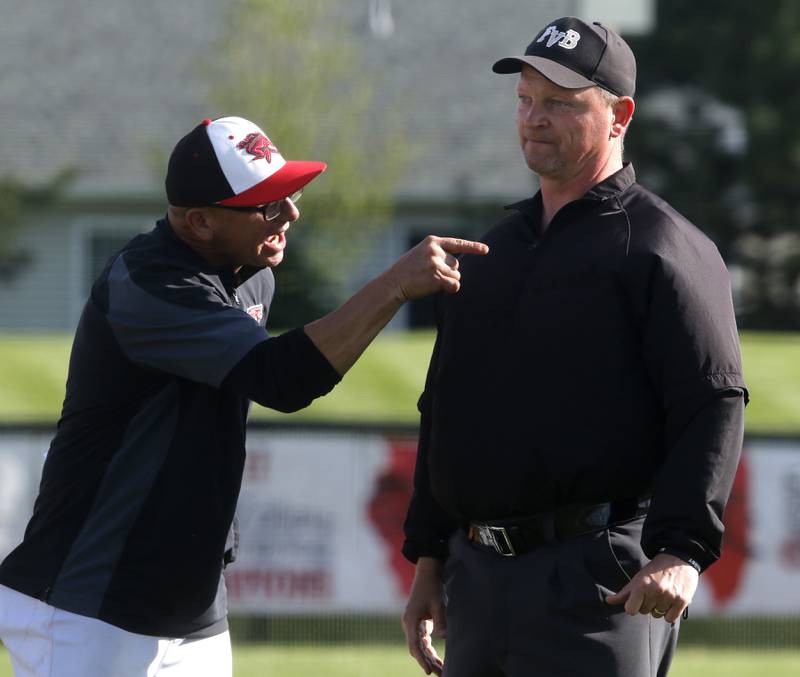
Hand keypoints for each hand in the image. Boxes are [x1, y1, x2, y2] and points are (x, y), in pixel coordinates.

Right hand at [386, 236, 488, 301]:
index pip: (457, 244)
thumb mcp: (421, 254)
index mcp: (433, 242)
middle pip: (457, 264)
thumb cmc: (408, 270)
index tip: (486, 250)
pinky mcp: (436, 277)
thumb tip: (458, 269)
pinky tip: (439, 288)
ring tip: (428, 280)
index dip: (473, 247)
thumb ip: (439, 255)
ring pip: (456, 276)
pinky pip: (454, 285)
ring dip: (447, 281)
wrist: (394, 282)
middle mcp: (435, 251)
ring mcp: (435, 264)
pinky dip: (451, 289)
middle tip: (429, 274)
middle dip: (448, 272)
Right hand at [401, 557, 445, 674]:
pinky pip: (422, 640)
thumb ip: (440, 621)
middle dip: (427, 662)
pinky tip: (436, 658)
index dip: (421, 659)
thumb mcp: (438, 604)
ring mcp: (413, 623)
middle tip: (440, 674)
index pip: (415, 645)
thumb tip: (444, 637)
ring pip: (420, 646)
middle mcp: (409, 624)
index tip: (428, 671)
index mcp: (410, 620)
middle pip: (417, 648)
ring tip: (441, 670)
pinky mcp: (419, 622)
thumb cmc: (432, 587)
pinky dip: (429, 649)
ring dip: (429, 657)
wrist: (427, 573)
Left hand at [605, 553, 698, 623]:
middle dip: (646, 604)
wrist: (679, 559)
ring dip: (658, 608)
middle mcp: (655, 591)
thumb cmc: (654, 570)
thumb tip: (608, 601)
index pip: (631, 610)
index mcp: (642, 584)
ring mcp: (670, 596)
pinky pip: (670, 618)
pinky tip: (670, 601)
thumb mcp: (638, 578)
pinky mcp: (682, 601)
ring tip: (662, 595)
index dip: (633, 606)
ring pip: (657, 615)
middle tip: (652, 593)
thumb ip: (624, 592)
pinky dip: (669, 613)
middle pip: (644, 612)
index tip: (637, 600)